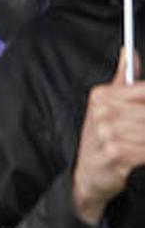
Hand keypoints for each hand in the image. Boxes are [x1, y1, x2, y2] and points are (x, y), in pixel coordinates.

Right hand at [72, 48, 144, 225]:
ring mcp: (107, 134)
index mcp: (101, 96)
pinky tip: (142, 154)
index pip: (142, 90)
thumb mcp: (106, 105)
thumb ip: (122, 78)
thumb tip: (129, 52)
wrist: (89, 174)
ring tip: (144, 140)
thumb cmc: (102, 138)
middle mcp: (102, 113)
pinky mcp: (116, 155)